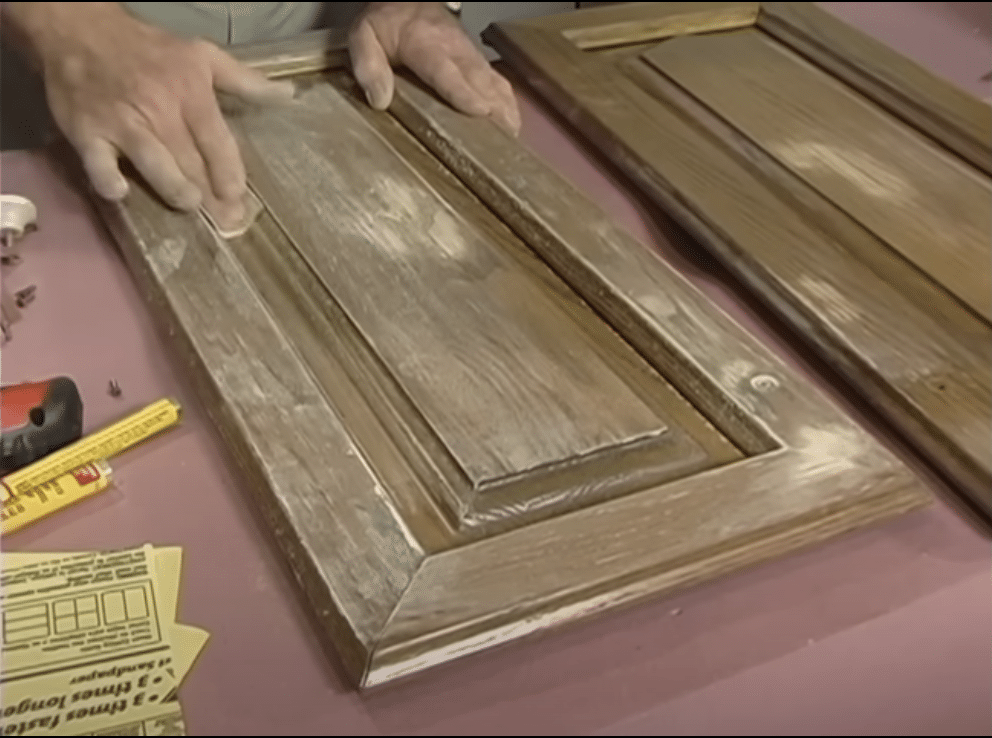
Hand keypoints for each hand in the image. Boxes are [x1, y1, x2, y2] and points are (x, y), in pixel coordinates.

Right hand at [3, 3, 294, 228]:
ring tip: (188, 205)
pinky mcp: (86, 131)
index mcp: (189, 92)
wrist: (79, 29)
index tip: (238, 197)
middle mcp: (157, 108)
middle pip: (190, 159)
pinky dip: (109, 181)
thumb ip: (245, 81)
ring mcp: (120, 122)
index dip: (229, 172)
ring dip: (173, 189)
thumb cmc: (149, 49)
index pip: (216, 140)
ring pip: (153, 163)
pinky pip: (99, 164)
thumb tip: (287, 96)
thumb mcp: (202, 55)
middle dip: (210, 194)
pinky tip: (122, 193)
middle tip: (226, 221)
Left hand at [349, 2, 520, 135]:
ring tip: (512, 139)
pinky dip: (508, 104)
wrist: (406, 0)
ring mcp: (471, 56)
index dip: (465, 92)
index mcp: (425, 44)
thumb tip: (380, 101)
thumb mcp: (363, 36)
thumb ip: (368, 66)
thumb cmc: (386, 23)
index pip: (448, 72)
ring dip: (505, 109)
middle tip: (505, 139)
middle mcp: (455, 50)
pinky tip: (512, 127)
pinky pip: (499, 83)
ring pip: (494, 83)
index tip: (481, 111)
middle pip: (480, 81)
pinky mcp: (479, 63)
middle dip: (495, 108)